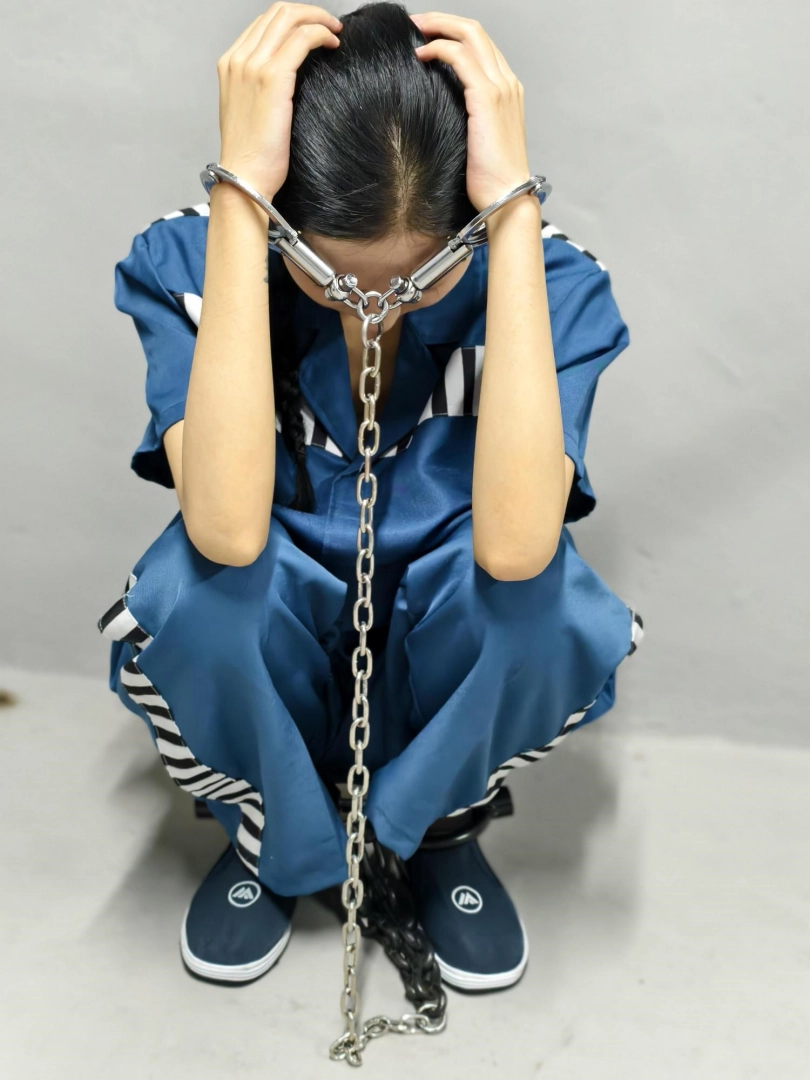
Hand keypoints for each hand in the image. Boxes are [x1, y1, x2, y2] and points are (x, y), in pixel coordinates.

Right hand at [216, 2, 342, 198]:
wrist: (244, 179)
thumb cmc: (252, 156)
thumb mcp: (249, 113)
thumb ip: (260, 88)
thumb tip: (288, 77)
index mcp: (230, 64)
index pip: (264, 22)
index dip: (294, 19)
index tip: (314, 30)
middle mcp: (238, 58)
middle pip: (277, 12)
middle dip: (309, 12)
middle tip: (331, 26)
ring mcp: (253, 66)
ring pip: (290, 18)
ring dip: (319, 19)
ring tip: (336, 33)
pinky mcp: (273, 78)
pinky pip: (302, 38)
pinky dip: (321, 34)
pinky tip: (334, 45)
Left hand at [410, 12, 530, 213]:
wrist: (506, 198)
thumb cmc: (490, 180)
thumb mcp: (478, 142)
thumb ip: (467, 119)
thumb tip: (439, 111)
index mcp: (508, 91)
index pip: (482, 46)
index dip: (453, 33)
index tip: (427, 35)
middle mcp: (508, 83)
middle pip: (476, 31)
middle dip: (443, 20)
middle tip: (415, 23)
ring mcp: (500, 88)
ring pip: (470, 35)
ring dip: (438, 26)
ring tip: (414, 29)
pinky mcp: (487, 98)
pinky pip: (459, 57)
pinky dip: (438, 48)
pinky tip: (420, 55)